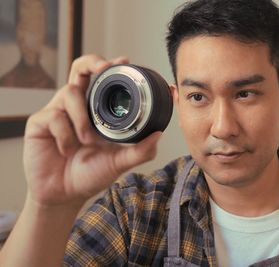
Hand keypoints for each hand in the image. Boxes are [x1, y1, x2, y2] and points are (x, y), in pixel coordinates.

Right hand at [23, 55, 160, 207]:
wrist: (65, 195)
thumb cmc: (90, 175)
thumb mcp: (119, 162)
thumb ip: (139, 151)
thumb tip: (159, 134)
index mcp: (95, 111)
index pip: (101, 80)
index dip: (110, 67)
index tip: (126, 61)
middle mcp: (76, 106)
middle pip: (79, 69)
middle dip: (92, 63)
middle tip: (103, 69)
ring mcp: (56, 112)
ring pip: (70, 93)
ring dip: (82, 119)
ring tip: (86, 141)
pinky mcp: (39, 123)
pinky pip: (54, 117)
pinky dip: (65, 135)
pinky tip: (67, 150)